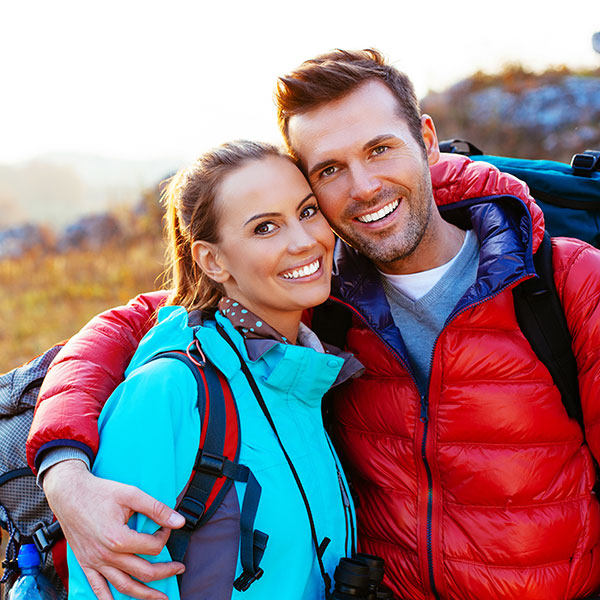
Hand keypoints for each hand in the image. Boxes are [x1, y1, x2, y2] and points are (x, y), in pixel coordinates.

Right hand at [43, 460, 185, 599]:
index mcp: (118, 538)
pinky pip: (97, 589)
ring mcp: (95, 562)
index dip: (165, 536)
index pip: (153, 547)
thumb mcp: (132, 494)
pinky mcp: (85, 564)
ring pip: (123, 587)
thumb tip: (179, 521)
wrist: (69, 493)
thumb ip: (157, 509)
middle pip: (143, 572)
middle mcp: (106, 555)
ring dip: (144, 594)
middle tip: (179, 568)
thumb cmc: (99, 492)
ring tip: (160, 597)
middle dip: (165, 572)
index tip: (165, 526)